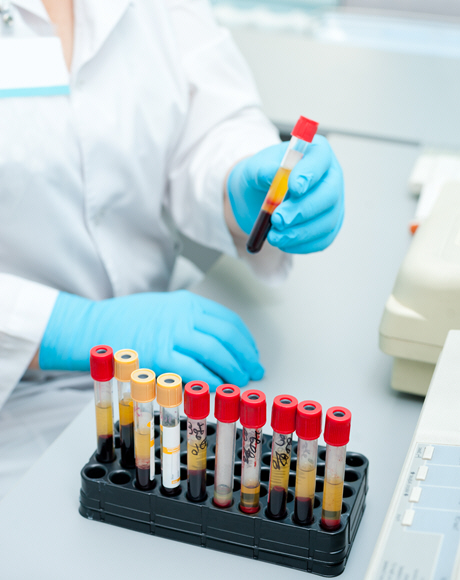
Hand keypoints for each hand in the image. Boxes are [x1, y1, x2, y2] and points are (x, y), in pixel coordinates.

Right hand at [39, 290, 263, 390]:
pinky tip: (217, 387)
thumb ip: (193, 321)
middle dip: (245, 358)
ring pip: (216, 353)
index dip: (246, 341)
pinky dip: (211, 381)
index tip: (251, 354)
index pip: (229, 321)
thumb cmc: (129, 320)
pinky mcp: (160, 356)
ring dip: (233, 371)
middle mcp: (184, 315)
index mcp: (188, 303)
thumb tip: (221, 343)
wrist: (96, 327)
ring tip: (238, 382)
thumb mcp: (166, 307)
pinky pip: (195, 370)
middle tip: (252, 371)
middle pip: (227, 337)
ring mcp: (172, 335)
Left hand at [227, 135, 343, 252]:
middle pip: (329, 194)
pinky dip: (301, 245)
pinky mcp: (329, 226)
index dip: (310, 173)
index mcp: (315, 153)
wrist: (257, 198)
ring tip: (273, 236)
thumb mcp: (253, 169)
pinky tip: (283, 242)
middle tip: (278, 219)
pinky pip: (322, 240)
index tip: (293, 187)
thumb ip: (262, 170)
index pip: (321, 159)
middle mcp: (330, 177)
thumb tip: (274, 173)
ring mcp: (333, 204)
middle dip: (302, 210)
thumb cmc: (260, 177)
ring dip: (299, 232)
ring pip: (326, 221)